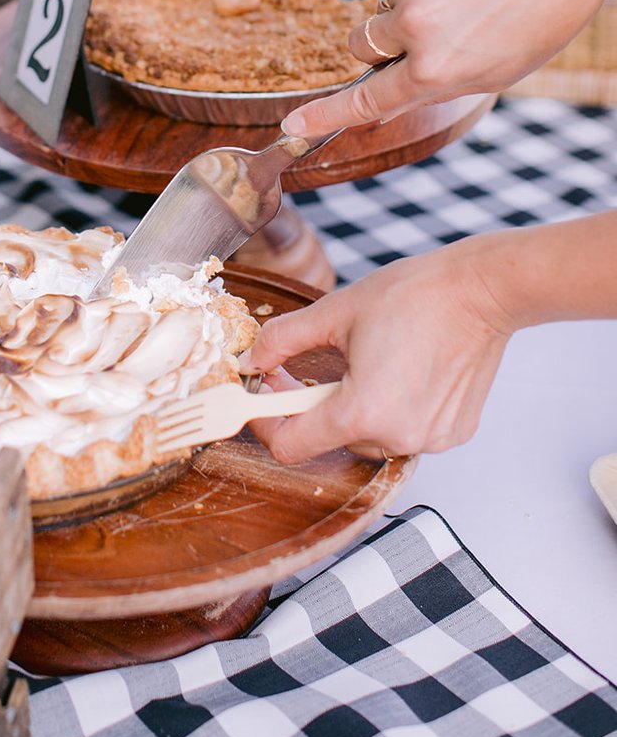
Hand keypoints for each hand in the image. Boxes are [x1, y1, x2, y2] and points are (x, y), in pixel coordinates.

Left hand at [245, 239, 514, 462]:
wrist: (481, 291)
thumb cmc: (418, 296)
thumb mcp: (335, 312)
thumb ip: (284, 338)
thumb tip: (255, 356)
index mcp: (363, 411)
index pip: (292, 446)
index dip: (269, 423)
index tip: (265, 400)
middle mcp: (398, 436)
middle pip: (332, 438)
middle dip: (314, 405)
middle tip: (310, 366)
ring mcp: (430, 439)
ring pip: (369, 436)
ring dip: (355, 407)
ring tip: (365, 362)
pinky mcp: (452, 432)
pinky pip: (405, 431)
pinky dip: (393, 409)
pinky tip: (400, 371)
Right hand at [284, 0, 604, 138]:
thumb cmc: (535, 23)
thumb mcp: (490, 74)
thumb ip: (432, 84)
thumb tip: (386, 93)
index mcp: (435, 71)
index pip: (367, 100)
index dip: (324, 115)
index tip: (292, 126)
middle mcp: (415, 31)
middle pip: (360, 46)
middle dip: (379, 45)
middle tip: (423, 36)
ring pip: (382, 8)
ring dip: (407, 8)